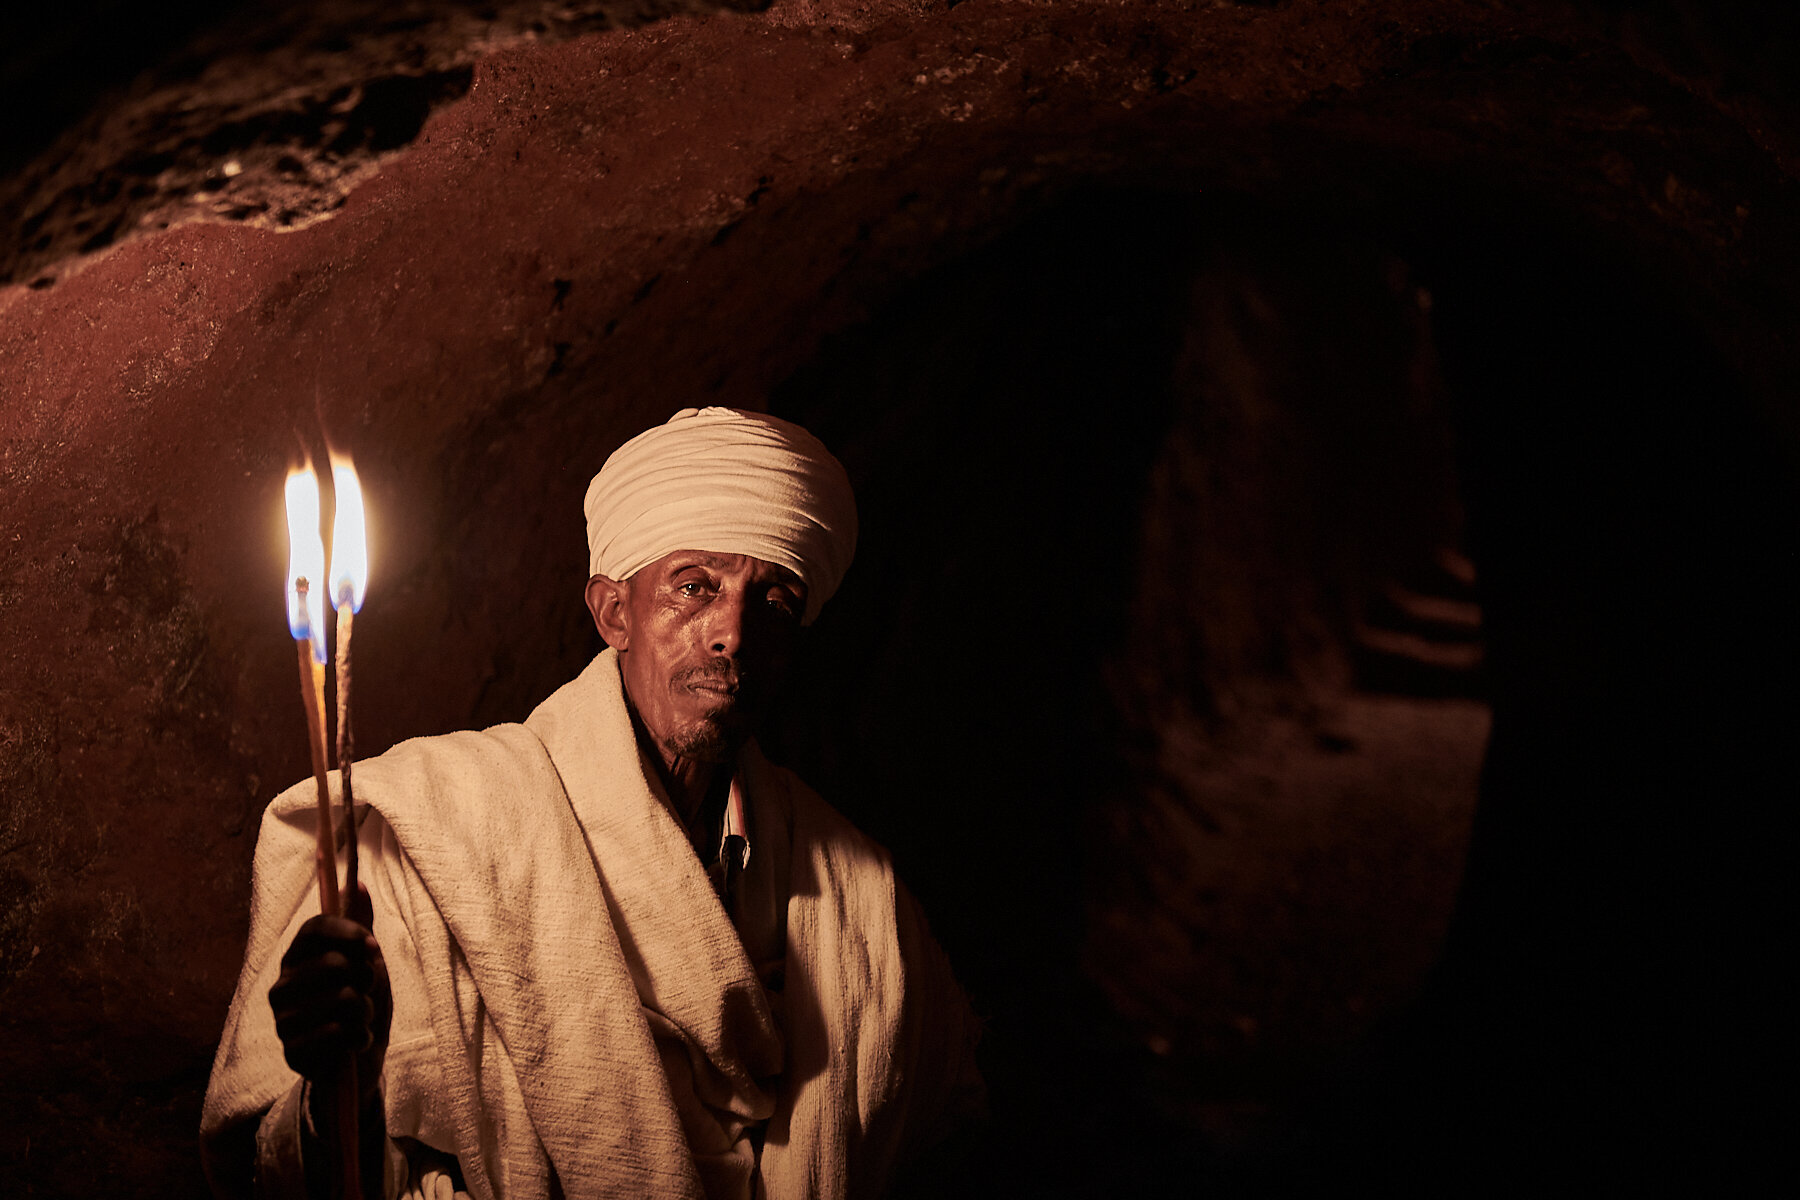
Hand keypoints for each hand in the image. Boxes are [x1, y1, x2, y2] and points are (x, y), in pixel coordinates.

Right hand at [269, 883, 390, 1107]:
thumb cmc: (361, 1003)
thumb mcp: (367, 962)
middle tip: (368, 991)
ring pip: (343, 1000)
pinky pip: (337, 1034)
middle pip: (335, 963)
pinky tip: (356, 1042)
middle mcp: (283, 984)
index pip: (315, 927)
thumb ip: (361, 927)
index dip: (349, 933)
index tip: (372, 947)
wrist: (360, 1059)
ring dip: (367, 1011)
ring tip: (362, 1020)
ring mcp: (283, 1020)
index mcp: (300, 957)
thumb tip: (358, 883)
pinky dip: (360, 1038)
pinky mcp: (291, 1052)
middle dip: (367, 978)